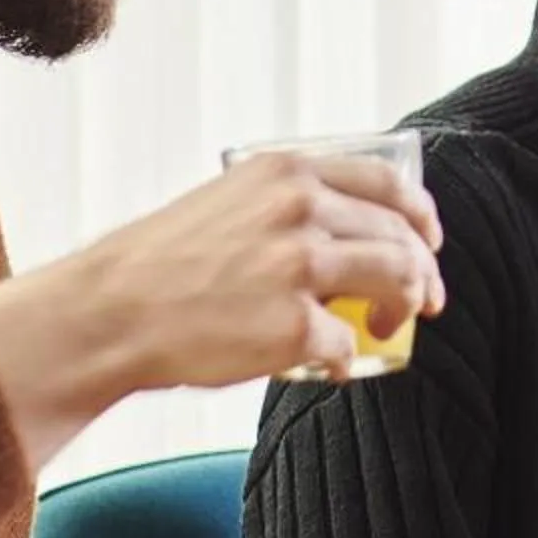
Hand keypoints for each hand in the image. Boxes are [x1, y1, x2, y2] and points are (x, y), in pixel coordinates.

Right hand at [0, 151, 445, 464]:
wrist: (108, 312)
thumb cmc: (162, 264)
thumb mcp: (230, 202)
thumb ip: (291, 203)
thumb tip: (357, 231)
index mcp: (287, 172)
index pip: (389, 183)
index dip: (421, 216)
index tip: (429, 241)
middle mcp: (301, 208)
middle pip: (402, 238)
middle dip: (423, 275)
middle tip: (424, 304)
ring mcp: (301, 266)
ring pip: (397, 282)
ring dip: (403, 311)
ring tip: (386, 329)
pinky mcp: (296, 324)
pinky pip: (350, 344)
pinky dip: (346, 360)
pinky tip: (328, 365)